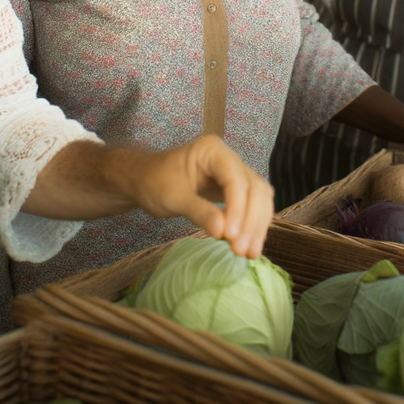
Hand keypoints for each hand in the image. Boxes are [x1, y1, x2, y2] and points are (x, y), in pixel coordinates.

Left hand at [128, 136, 273, 258]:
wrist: (145, 181)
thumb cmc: (154, 183)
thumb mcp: (172, 197)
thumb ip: (198, 211)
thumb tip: (223, 233)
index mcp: (213, 150)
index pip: (235, 179)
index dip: (238, 207)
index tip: (231, 236)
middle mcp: (230, 159)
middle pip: (254, 188)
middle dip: (251, 220)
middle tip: (242, 250)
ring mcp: (235, 174)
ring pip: (259, 198)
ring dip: (257, 226)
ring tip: (250, 253)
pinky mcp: (236, 191)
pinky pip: (253, 206)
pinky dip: (253, 226)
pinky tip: (250, 245)